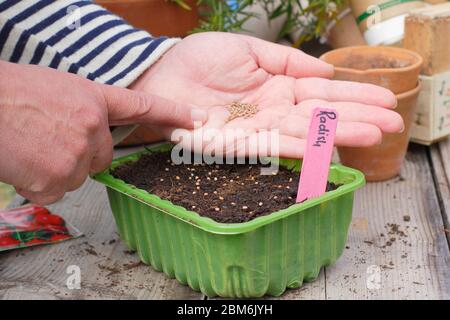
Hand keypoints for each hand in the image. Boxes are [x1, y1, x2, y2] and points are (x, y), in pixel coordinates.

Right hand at [0, 61, 205, 203]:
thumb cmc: (11, 94)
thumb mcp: (57, 89)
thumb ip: (84, 111)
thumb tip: (92, 133)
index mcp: (93, 99)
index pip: (143, 107)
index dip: (172, 112)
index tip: (196, 118)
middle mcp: (92, 128)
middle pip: (101, 157)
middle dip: (81, 155)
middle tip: (48, 140)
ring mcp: (76, 155)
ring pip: (76, 175)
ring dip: (55, 169)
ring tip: (30, 147)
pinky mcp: (56, 180)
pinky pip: (55, 191)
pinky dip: (39, 183)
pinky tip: (23, 162)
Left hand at [131, 32, 402, 157]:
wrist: (161, 74)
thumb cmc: (199, 59)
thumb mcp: (248, 50)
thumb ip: (286, 60)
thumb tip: (325, 68)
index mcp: (278, 88)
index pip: (323, 93)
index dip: (354, 96)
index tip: (386, 100)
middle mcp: (272, 112)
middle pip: (320, 116)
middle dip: (357, 118)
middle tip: (393, 124)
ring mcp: (256, 130)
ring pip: (304, 133)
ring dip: (338, 134)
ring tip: (374, 135)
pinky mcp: (235, 145)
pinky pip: (271, 146)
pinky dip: (299, 148)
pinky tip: (325, 149)